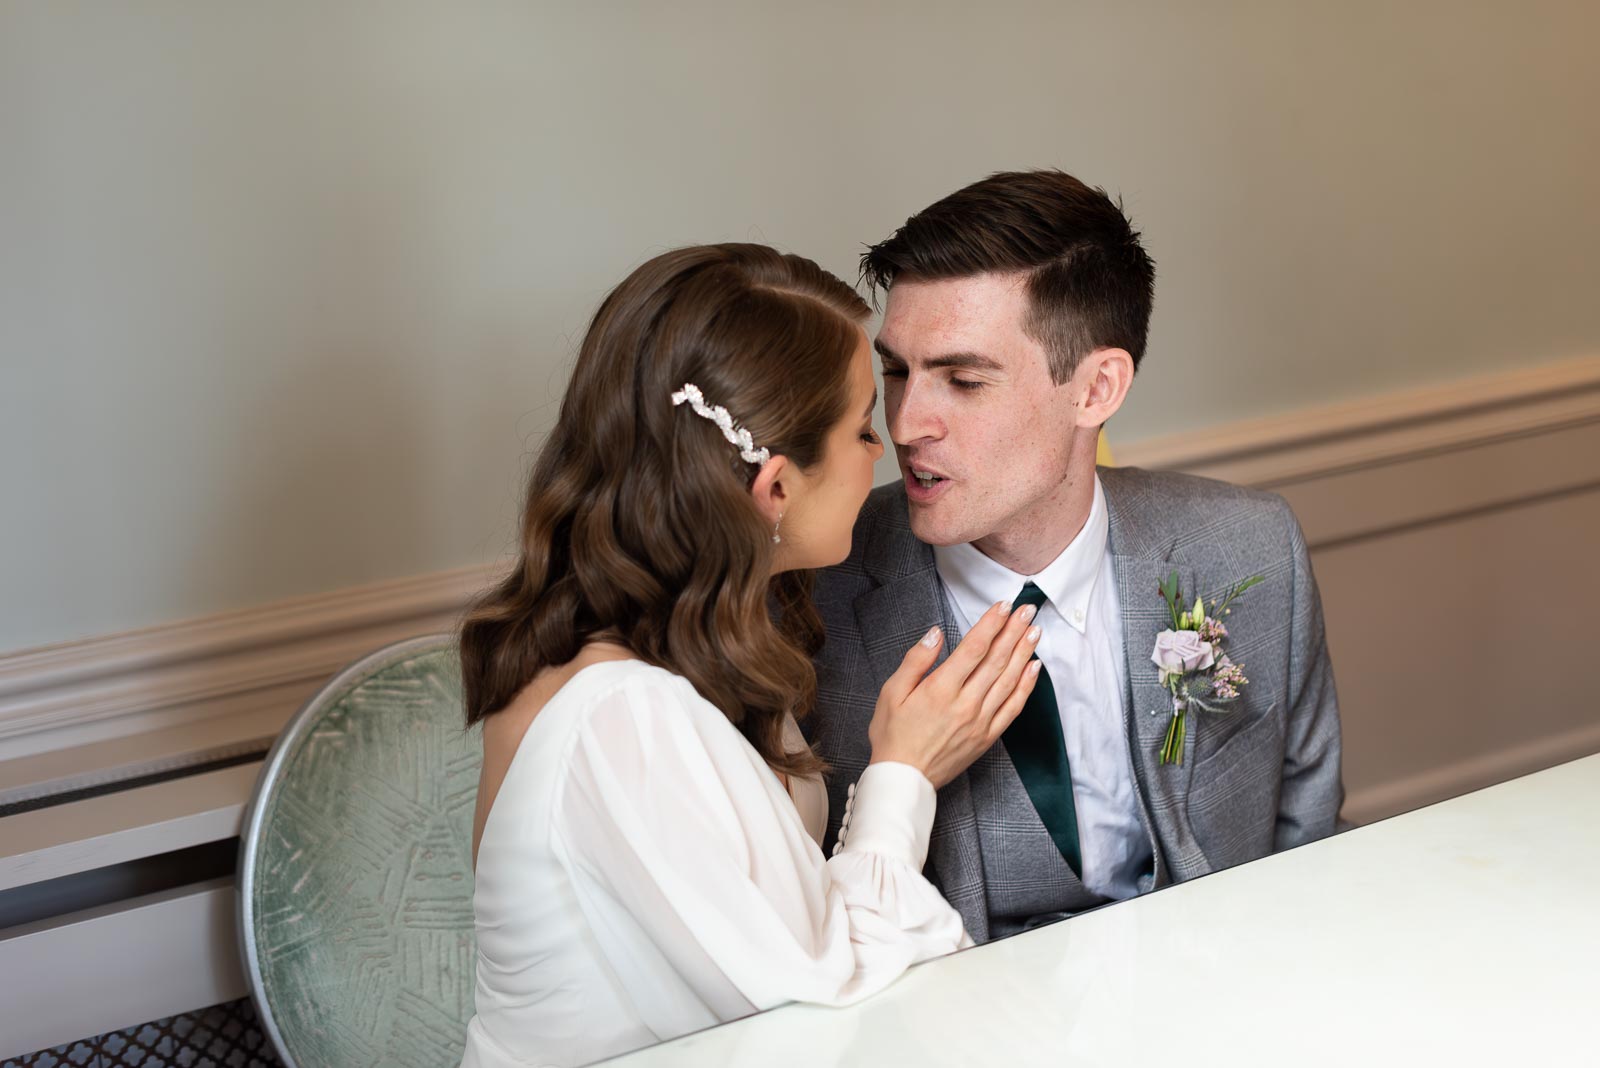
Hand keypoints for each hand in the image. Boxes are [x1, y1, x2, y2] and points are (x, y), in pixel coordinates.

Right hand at [866, 601, 1042, 788]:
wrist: (904, 779)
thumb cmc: (893, 736)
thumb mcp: (892, 693)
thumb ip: (915, 661)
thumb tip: (935, 634)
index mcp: (940, 689)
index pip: (973, 648)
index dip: (991, 624)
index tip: (1004, 606)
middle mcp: (965, 703)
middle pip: (996, 659)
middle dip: (1013, 631)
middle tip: (1027, 610)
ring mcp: (980, 721)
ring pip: (1008, 680)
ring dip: (1024, 652)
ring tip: (1034, 630)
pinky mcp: (988, 736)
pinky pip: (1013, 707)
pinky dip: (1026, 686)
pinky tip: (1034, 667)